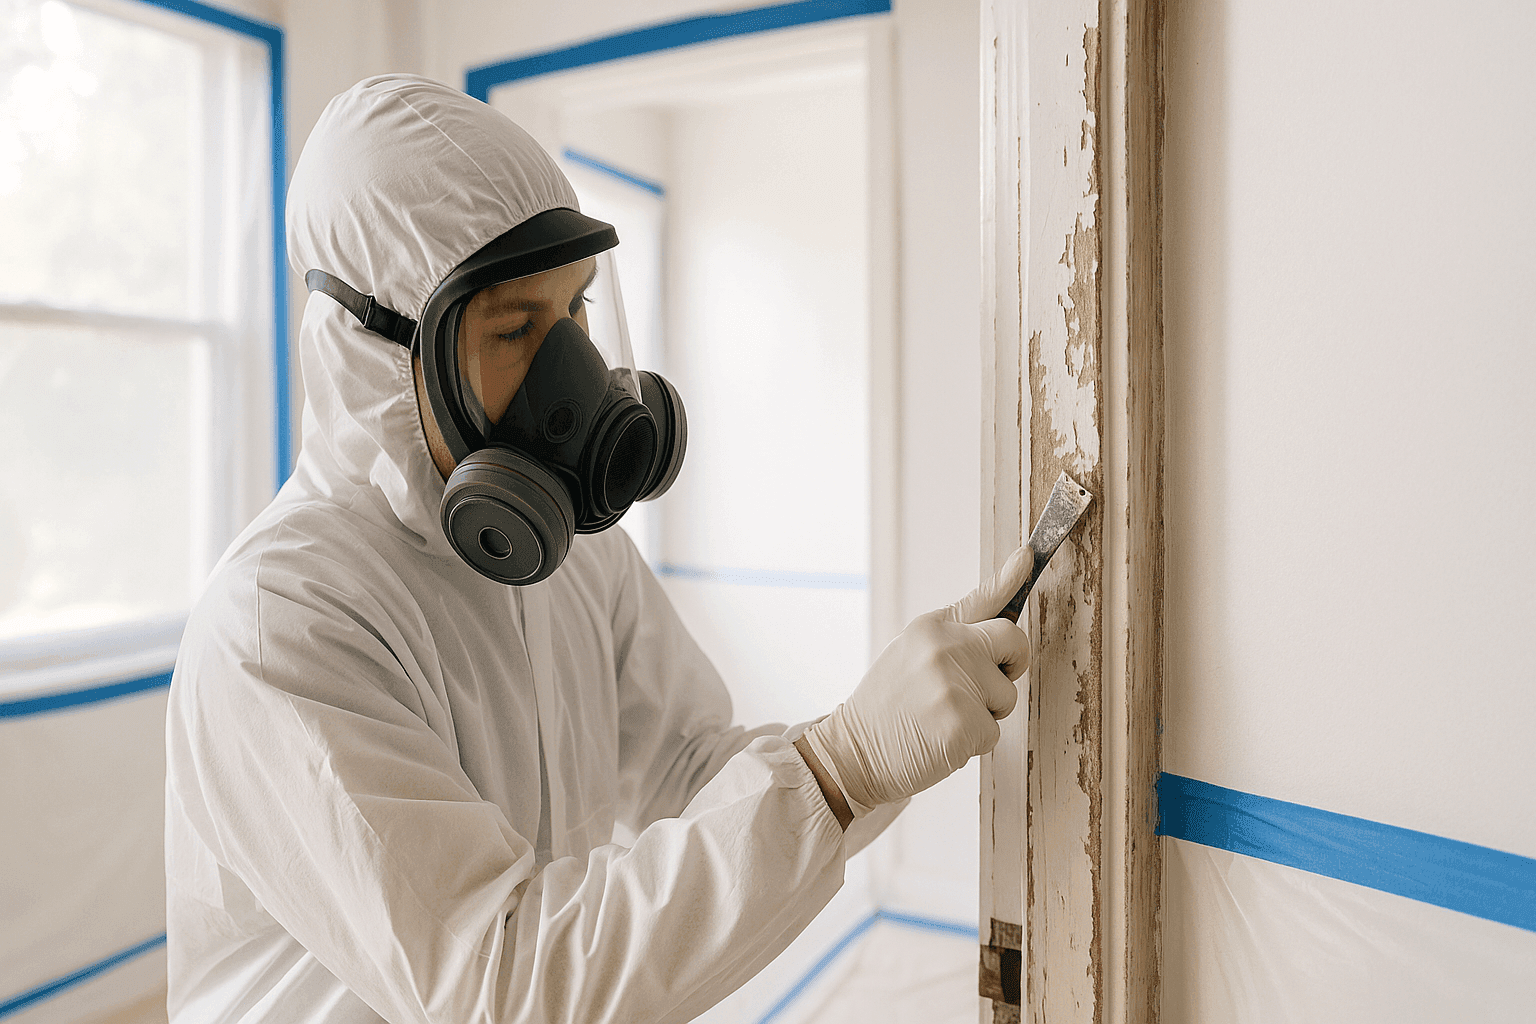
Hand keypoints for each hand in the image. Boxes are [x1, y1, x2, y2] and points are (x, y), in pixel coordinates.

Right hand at [801, 547, 1032, 815]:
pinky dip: (972, 744)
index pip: (984, 599)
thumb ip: (958, 627)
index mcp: (931, 627)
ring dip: (984, 713)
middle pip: (1014, 642)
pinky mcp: (963, 725)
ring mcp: (954, 686)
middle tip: (974, 687)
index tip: (1029, 554)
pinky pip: (994, 732)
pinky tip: (940, 740)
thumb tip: (1005, 589)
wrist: (852, 753)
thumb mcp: (912, 650)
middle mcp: (945, 648)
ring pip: (1007, 696)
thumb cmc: (889, 703)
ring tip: (941, 717)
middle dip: (1008, 666)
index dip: (1012, 577)